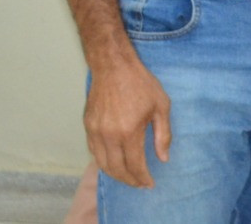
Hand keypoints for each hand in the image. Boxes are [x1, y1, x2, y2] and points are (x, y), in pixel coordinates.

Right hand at [84, 56, 170, 187]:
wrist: (113, 66)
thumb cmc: (141, 83)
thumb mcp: (161, 106)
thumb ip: (163, 134)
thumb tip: (163, 158)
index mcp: (129, 131)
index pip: (134, 166)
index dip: (142, 178)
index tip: (150, 184)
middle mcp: (109, 136)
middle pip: (117, 169)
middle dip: (129, 180)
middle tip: (140, 184)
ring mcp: (95, 131)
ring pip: (102, 164)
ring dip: (115, 174)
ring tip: (128, 177)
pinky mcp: (87, 126)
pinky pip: (94, 152)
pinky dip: (103, 162)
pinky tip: (113, 162)